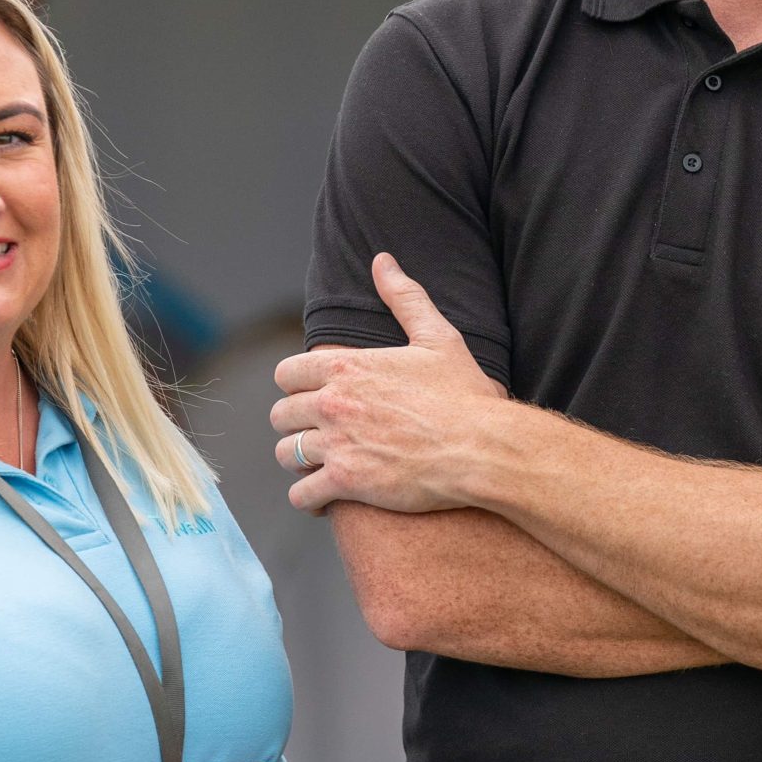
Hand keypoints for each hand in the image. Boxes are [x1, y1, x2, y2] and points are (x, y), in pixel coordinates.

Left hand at [271, 253, 507, 515]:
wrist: (481, 447)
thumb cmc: (463, 395)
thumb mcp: (437, 337)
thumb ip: (405, 297)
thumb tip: (383, 261)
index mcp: (346, 366)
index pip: (287, 373)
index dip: (298, 386)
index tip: (314, 397)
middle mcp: (332, 403)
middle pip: (281, 415)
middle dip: (296, 424)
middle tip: (318, 434)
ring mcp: (337, 444)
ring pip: (286, 454)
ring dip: (299, 460)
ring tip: (317, 466)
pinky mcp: (346, 482)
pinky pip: (302, 494)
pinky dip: (308, 499)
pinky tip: (323, 499)